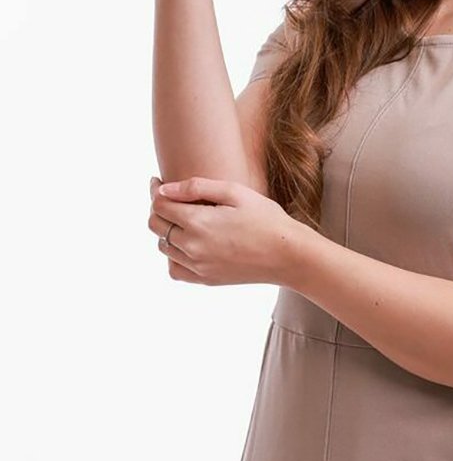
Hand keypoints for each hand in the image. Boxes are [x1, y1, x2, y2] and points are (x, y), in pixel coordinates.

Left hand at [148, 175, 297, 286]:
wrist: (288, 255)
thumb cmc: (266, 218)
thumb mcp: (234, 192)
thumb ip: (196, 187)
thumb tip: (164, 188)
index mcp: (198, 221)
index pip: (159, 205)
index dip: (155, 190)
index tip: (157, 181)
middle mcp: (192, 246)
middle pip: (156, 225)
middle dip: (158, 208)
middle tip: (170, 198)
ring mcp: (198, 266)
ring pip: (163, 247)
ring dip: (166, 230)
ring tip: (183, 219)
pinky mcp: (206, 279)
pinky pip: (175, 269)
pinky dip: (174, 256)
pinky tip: (187, 245)